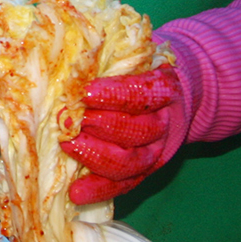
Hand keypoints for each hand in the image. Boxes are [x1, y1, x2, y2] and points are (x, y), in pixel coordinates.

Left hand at [63, 64, 183, 204]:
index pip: (143, 94)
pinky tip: (76, 193)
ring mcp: (156, 151)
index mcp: (165, 89)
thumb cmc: (141, 70)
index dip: (115, 95)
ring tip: (68, 147)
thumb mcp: (134, 56)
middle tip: (70, 121)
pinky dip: (100, 190)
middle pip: (138, 131)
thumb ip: (109, 55)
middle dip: (102, 127)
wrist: (176, 94)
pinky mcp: (144, 172)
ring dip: (97, 157)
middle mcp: (164, 123)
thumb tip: (64, 48)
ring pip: (132, 162)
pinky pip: (125, 185)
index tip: (86, 92)